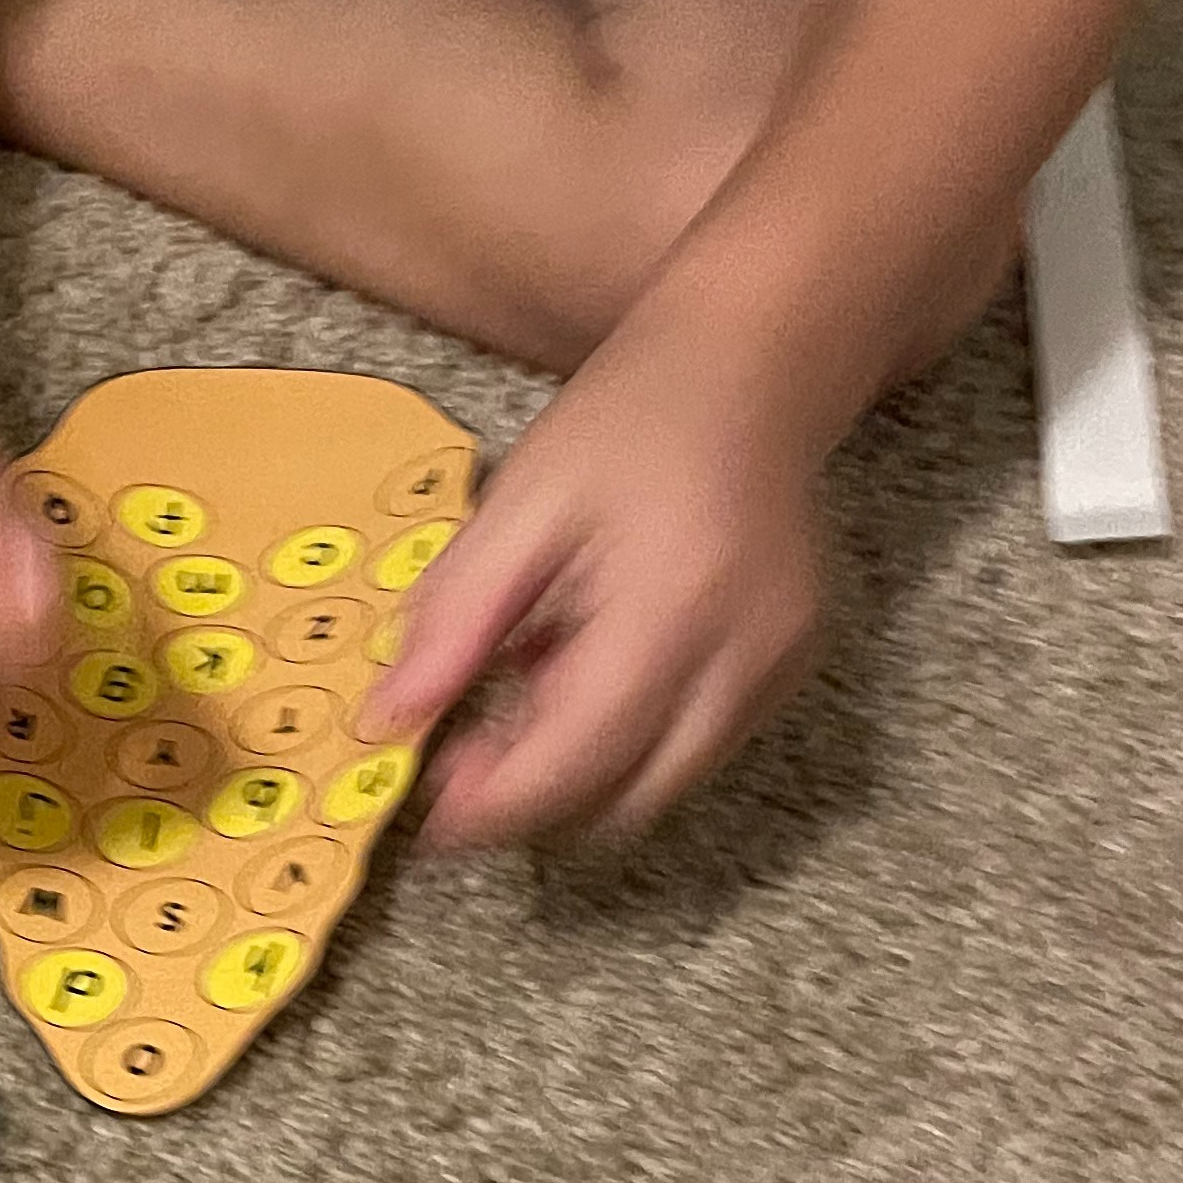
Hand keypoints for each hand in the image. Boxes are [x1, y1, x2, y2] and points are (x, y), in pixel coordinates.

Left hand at [362, 346, 828, 846]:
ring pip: (663, 787)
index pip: (576, 761)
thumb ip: (455, 618)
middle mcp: (744, 656)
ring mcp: (779, 669)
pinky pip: (698, 747)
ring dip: (583, 771)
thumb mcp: (520, 503)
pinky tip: (594, 664)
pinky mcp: (791, 668)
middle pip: (626, 801)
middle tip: (466, 757)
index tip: (429, 816)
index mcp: (671, 607)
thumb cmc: (628, 421)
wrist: (752, 366)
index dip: (495, 809)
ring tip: (536, 679)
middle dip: (536, 802)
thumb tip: (391, 722)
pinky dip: (632, 739)